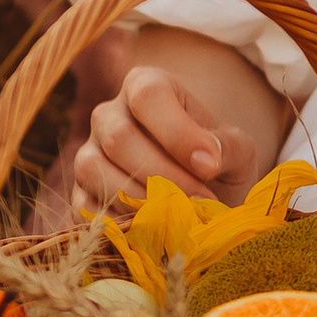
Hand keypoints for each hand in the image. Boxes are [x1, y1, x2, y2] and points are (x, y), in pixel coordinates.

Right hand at [74, 55, 270, 211]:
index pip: (147, 95)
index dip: (177, 132)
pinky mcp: (80, 194)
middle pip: (119, 136)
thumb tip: (206, 161)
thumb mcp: (236, 149)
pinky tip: (155, 230)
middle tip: (200, 200)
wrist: (203, 198)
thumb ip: (227, 146)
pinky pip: (85, 206)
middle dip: (164, 175)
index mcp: (147, 86)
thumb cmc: (218, 164)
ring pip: (93, 169)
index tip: (210, 166)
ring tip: (179, 215)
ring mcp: (88, 153)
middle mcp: (109, 114)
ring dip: (140, 198)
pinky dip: (121, 222)